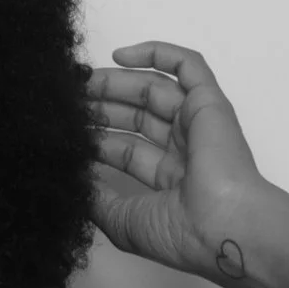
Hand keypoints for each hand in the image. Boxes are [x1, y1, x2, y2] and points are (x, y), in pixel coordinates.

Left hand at [85, 41, 274, 287]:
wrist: (221, 227)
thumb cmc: (181, 234)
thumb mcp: (123, 222)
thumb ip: (99, 201)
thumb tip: (78, 184)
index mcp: (171, 181)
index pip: (126, 151)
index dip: (97, 139)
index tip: (67, 132)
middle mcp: (186, 151)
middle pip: (137, 117)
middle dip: (103, 106)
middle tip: (69, 100)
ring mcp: (198, 125)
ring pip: (154, 90)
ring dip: (117, 82)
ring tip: (82, 81)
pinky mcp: (210, 103)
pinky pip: (187, 66)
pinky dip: (157, 53)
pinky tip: (119, 55)